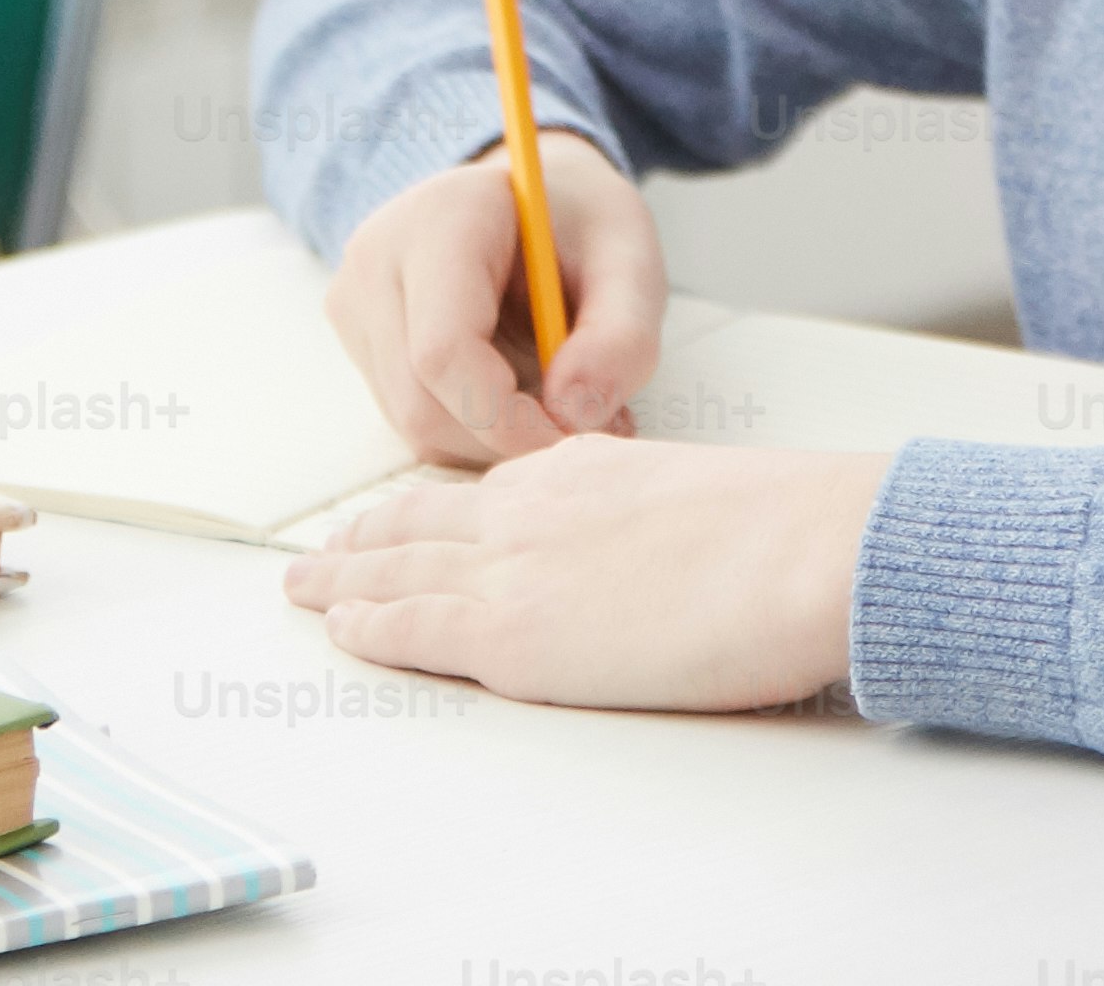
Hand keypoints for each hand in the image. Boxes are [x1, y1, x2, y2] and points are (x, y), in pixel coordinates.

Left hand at [282, 435, 882, 711]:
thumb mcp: (693, 498)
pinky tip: (343, 629)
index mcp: (577, 470)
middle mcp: (530, 509)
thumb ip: (646, 522)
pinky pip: (416, 628)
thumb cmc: (780, 529)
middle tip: (319, 552)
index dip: (427, 512)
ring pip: (399, 570)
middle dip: (363, 540)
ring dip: (344, 579)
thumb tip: (653, 560)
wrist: (798, 547)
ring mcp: (514, 570)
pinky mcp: (514, 635)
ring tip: (305, 587)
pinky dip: (372, 626)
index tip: (397, 520)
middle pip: (419, 523)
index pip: (481, 495)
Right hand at [322, 133, 665, 462]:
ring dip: (492, 439)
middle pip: (420, 400)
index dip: (505, 417)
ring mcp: (357, 300)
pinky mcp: (359, 337)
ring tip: (560, 405)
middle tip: (581, 428)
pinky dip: (471, 431)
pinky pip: (410, 420)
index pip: (444, 350)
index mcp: (443, 219)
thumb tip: (573, 412)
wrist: (528, 200)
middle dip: (505, 436)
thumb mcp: (631, 261)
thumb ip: (621, 337)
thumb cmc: (581, 225)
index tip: (571, 435)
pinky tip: (520, 398)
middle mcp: (378, 258)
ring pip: (413, 422)